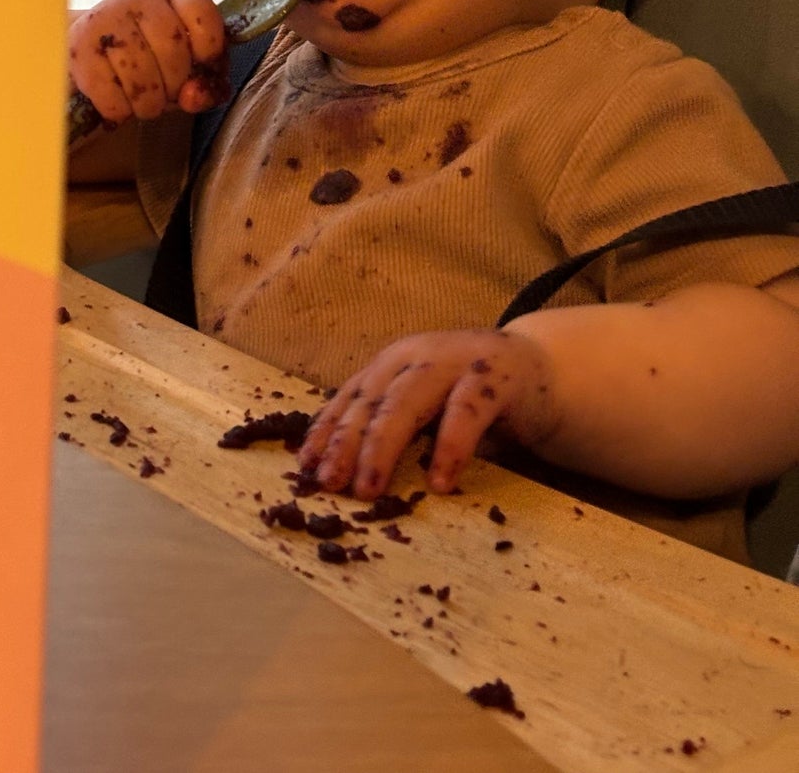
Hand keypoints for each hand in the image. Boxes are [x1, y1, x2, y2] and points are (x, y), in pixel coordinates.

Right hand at [68, 0, 227, 125]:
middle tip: (165, 93)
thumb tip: (192, 97)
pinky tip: (118, 100)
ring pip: (142, 80)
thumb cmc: (145, 60)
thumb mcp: (184, 66)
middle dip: (175, 87)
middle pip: (173, 52)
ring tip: (143, 101)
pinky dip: (120, 110)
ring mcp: (105, 19)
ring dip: (148, 105)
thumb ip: (205, 84)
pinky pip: (113, 98)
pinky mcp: (79, 48)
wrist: (87, 52)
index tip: (203, 65)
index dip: (210, 47)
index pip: (202, 12)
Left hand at [297, 330, 559, 497]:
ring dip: (384, 447)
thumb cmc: (471, 397)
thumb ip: (395, 429)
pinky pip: (466, 412)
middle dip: (345, 443)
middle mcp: (416, 355)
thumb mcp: (425, 409)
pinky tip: (439, 481)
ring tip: (369, 488)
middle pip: (371, 400)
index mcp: (393, 362)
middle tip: (329, 483)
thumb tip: (344, 473)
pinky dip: (450, 446)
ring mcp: (455, 361)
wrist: (540, 370)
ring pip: (407, 402)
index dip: (326, 431)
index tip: (304, 466)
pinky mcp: (494, 377)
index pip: (351, 397)